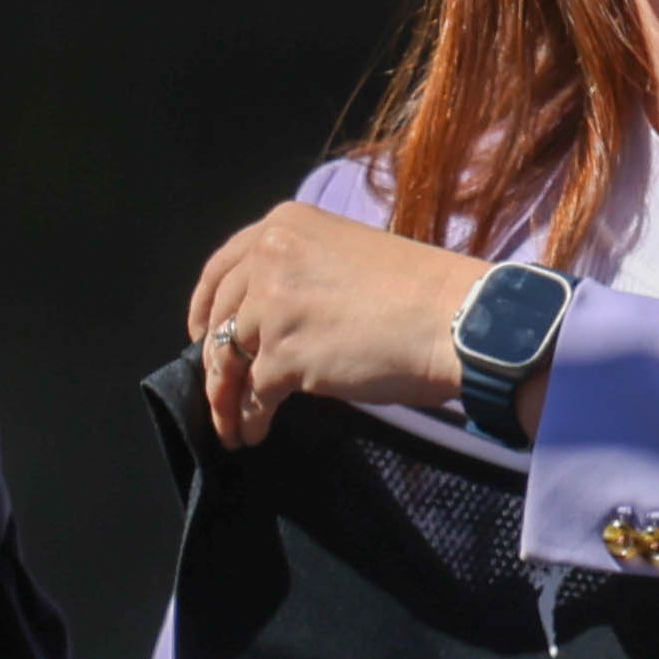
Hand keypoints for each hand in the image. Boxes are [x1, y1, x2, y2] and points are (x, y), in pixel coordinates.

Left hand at [184, 204, 495, 452]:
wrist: (457, 319)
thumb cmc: (420, 292)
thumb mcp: (347, 256)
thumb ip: (301, 274)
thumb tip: (270, 321)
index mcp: (285, 224)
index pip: (222, 266)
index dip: (204, 305)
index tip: (201, 331)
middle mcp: (270, 258)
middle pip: (219, 316)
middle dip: (213, 360)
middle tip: (218, 390)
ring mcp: (273, 306)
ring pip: (228, 360)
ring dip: (226, 398)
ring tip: (231, 424)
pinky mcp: (284, 356)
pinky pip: (253, 396)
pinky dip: (249, 419)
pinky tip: (254, 433)